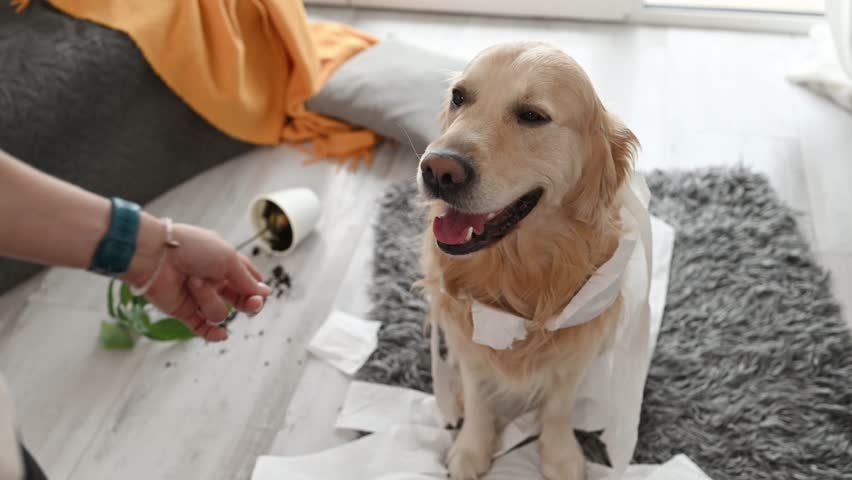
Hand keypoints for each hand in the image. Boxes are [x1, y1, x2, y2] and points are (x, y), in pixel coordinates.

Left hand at [122, 221, 270, 341]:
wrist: (154, 254)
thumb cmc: (191, 248)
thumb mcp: (227, 258)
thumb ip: (245, 280)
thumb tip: (264, 293)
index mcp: (225, 263)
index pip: (249, 280)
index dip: (257, 289)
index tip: (260, 294)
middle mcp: (214, 280)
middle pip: (240, 300)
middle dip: (248, 304)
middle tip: (251, 304)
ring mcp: (199, 297)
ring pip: (218, 311)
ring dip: (208, 299)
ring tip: (193, 283)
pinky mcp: (184, 310)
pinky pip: (203, 327)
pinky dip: (212, 333)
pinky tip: (222, 335)